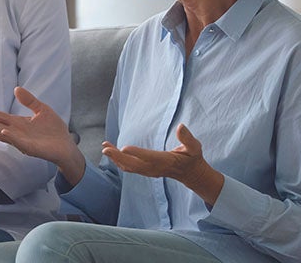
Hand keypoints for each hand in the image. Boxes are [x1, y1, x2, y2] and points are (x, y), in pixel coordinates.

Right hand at [0, 87, 85, 184]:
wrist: (67, 146)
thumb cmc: (54, 130)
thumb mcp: (41, 109)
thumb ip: (29, 100)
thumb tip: (16, 88)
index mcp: (17, 123)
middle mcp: (16, 132)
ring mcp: (22, 141)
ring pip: (1, 134)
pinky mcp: (31, 148)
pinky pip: (18, 143)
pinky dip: (10, 137)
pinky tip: (2, 131)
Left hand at [102, 123, 223, 205]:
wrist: (190, 174)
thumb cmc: (192, 158)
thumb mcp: (195, 148)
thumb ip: (188, 139)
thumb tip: (180, 126)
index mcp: (166, 161)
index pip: (149, 157)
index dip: (137, 153)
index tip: (124, 147)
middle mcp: (155, 168)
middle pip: (134, 165)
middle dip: (118, 156)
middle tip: (105, 148)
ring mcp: (149, 171)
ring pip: (129, 167)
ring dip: (115, 158)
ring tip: (104, 147)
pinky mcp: (145, 170)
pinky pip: (129, 167)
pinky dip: (118, 161)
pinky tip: (111, 152)